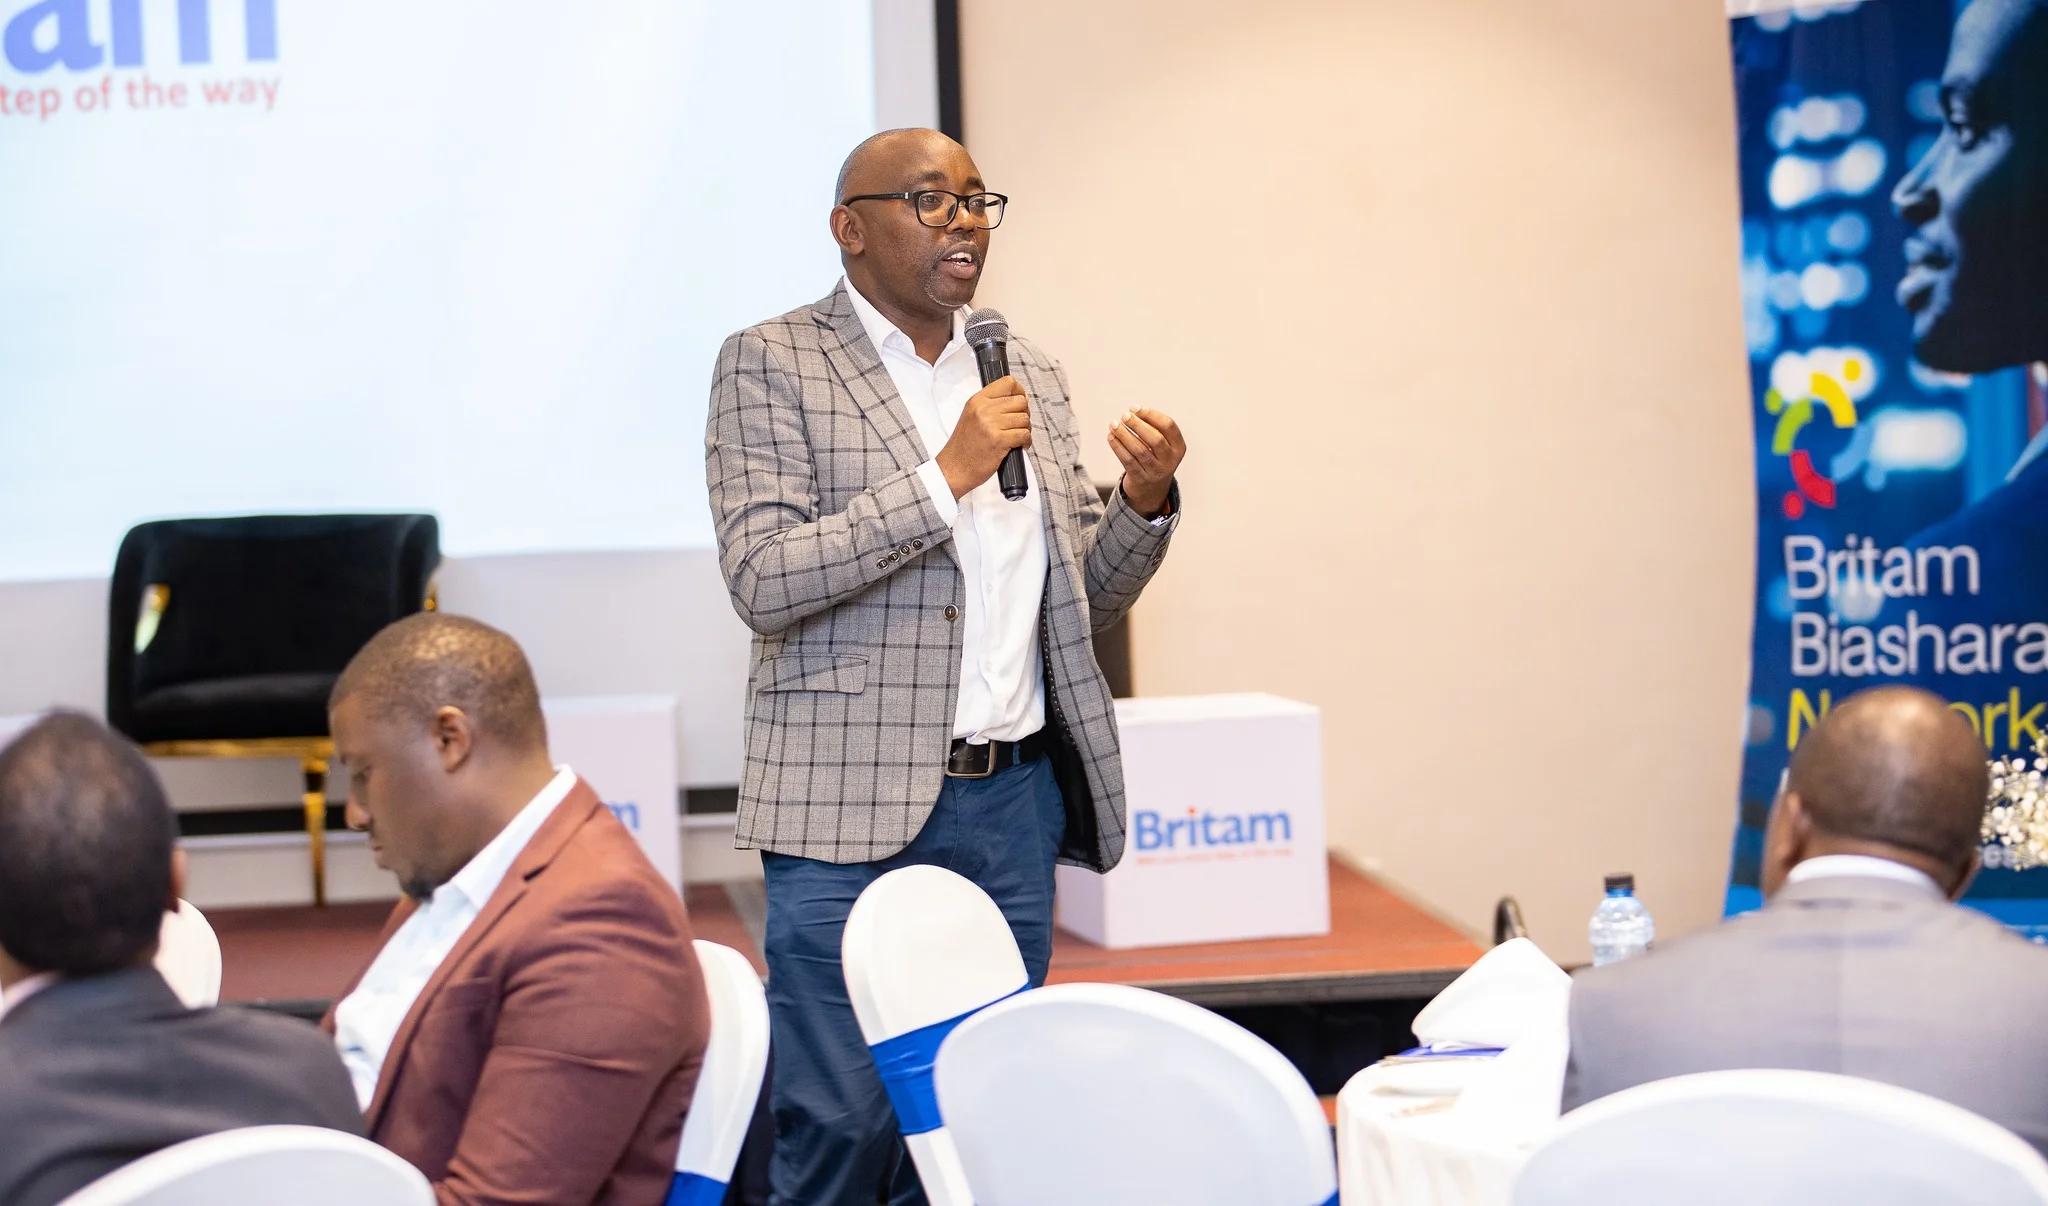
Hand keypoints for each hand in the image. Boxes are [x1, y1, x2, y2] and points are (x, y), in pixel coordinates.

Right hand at [936, 376, 1030, 498]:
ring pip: (1024, 418)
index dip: (1019, 391)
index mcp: (977, 401)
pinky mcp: (999, 441)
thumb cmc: (963, 447)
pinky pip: (1024, 434)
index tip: (1020, 400)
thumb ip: (990, 405)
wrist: (953, 469)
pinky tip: (1018, 446)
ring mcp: (991, 425)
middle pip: (1020, 401)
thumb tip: (1017, 399)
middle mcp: (983, 410)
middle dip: (1024, 413)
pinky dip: (1026, 441)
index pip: (1007, 383)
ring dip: (1025, 429)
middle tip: (1018, 424)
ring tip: (1016, 437)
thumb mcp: (971, 416)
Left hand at [1108, 408, 1185, 515]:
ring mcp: (1156, 471)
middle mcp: (1170, 460)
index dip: (1151, 415)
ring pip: (1140, 450)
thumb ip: (1153, 429)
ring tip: (1114, 424)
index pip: (1168, 426)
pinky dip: (1118, 447)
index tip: (1135, 408)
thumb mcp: (1163, 445)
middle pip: (1155, 439)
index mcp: (1179, 447)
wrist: (1151, 489)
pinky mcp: (1141, 479)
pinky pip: (1128, 460)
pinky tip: (1111, 437)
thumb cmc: (1155, 458)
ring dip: (1125, 435)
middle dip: (1138, 425)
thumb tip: (1133, 412)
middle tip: (1125, 415)